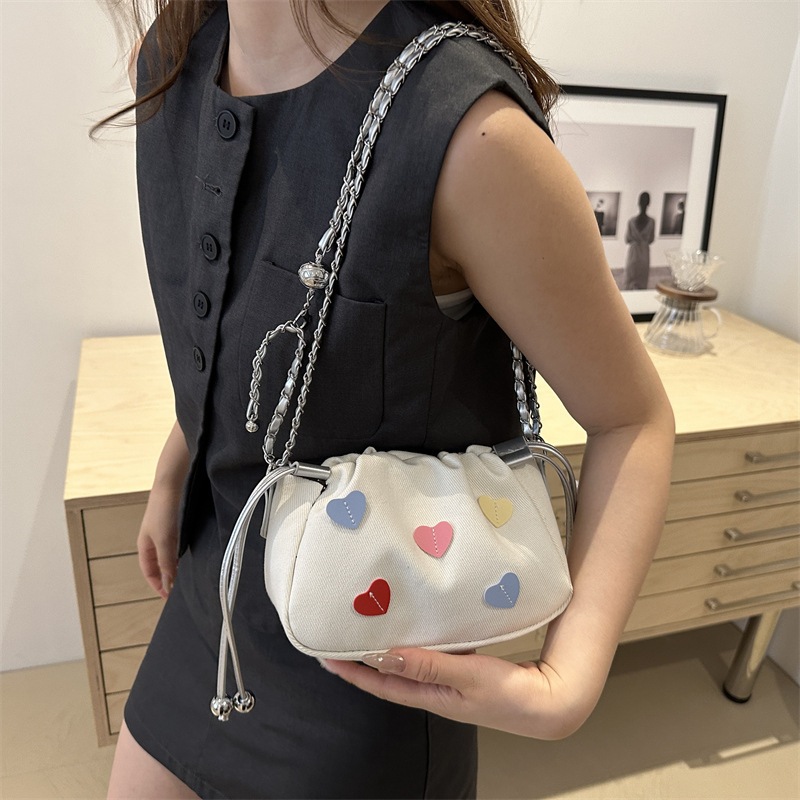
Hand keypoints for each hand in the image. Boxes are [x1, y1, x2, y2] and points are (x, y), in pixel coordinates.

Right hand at [137, 483, 179, 599]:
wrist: (173, 483)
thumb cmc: (163, 509)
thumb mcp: (164, 540)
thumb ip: (166, 562)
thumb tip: (168, 584)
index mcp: (145, 545)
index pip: (149, 572)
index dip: (158, 585)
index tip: (169, 597)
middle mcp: (155, 540)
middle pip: (160, 565)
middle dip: (169, 577)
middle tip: (181, 589)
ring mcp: (167, 532)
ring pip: (171, 555)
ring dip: (178, 566)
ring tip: (189, 576)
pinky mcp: (178, 525)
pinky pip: (180, 545)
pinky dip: (185, 554)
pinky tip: (194, 556)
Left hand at [321, 648, 597, 739]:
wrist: (552, 701)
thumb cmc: (513, 695)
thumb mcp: (469, 678)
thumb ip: (429, 666)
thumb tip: (385, 654)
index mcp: (431, 697)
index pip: (381, 683)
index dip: (353, 670)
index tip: (326, 656)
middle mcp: (435, 690)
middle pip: (390, 673)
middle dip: (363, 658)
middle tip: (338, 636)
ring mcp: (450, 681)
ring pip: (409, 662)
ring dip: (389, 647)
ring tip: (370, 626)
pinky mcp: (466, 669)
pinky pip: (432, 653)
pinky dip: (417, 641)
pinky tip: (417, 625)